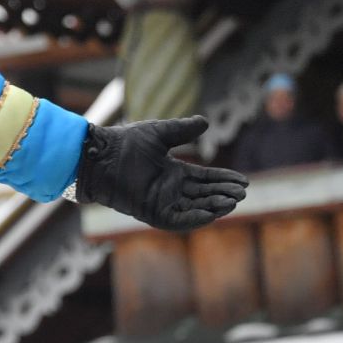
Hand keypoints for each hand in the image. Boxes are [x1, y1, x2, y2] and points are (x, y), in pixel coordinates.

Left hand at [75, 116, 245, 231]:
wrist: (99, 155)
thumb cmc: (124, 142)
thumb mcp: (159, 133)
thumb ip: (182, 130)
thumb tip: (206, 122)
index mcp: (172, 172)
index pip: (204, 179)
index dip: (223, 180)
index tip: (243, 180)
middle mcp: (169, 189)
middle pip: (203, 195)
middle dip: (223, 194)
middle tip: (242, 192)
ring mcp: (161, 202)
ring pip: (194, 208)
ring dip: (214, 206)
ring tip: (233, 201)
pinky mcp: (151, 213)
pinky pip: (177, 220)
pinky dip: (195, 218)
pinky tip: (212, 213)